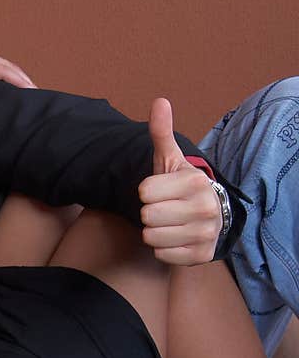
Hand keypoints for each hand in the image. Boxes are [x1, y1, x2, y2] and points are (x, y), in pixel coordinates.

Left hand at [0, 26, 35, 88]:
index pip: (4, 71)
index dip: (19, 82)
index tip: (32, 91)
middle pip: (10, 68)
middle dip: (25, 80)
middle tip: (39, 95)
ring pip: (6, 65)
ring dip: (19, 76)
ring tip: (31, 90)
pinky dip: (9, 73)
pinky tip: (13, 81)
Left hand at [138, 98, 222, 265]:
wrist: (212, 215)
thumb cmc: (182, 187)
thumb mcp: (170, 160)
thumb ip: (161, 133)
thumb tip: (159, 102)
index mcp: (195, 181)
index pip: (143, 192)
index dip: (147, 192)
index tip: (162, 191)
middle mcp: (205, 207)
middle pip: (146, 216)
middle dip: (150, 213)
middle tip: (165, 209)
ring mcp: (205, 233)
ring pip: (151, 237)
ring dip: (155, 232)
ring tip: (170, 223)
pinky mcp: (201, 255)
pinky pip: (161, 255)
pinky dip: (164, 249)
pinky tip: (177, 238)